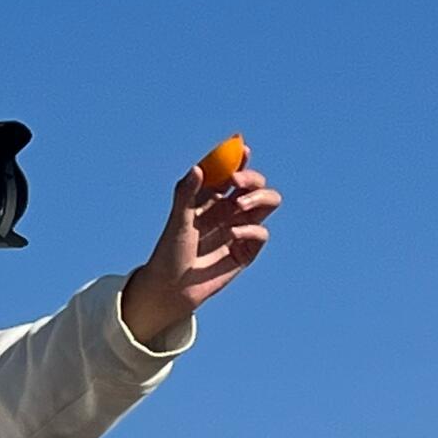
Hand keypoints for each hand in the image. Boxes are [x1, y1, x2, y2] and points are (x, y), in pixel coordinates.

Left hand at [119, 148, 281, 346]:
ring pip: (266, 203)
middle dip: (251, 178)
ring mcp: (240, 228)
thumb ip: (186, 194)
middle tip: (235, 182)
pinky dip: (250, 229)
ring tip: (238, 205)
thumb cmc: (170, 250)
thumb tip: (198, 168)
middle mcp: (228, 210)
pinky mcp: (247, 250)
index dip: (239, 159)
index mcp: (210, 197)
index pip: (230, 172)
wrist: (173, 287)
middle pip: (254, 184)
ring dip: (258, 197)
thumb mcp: (177, 219)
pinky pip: (261, 232)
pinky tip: (232, 234)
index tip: (242, 150)